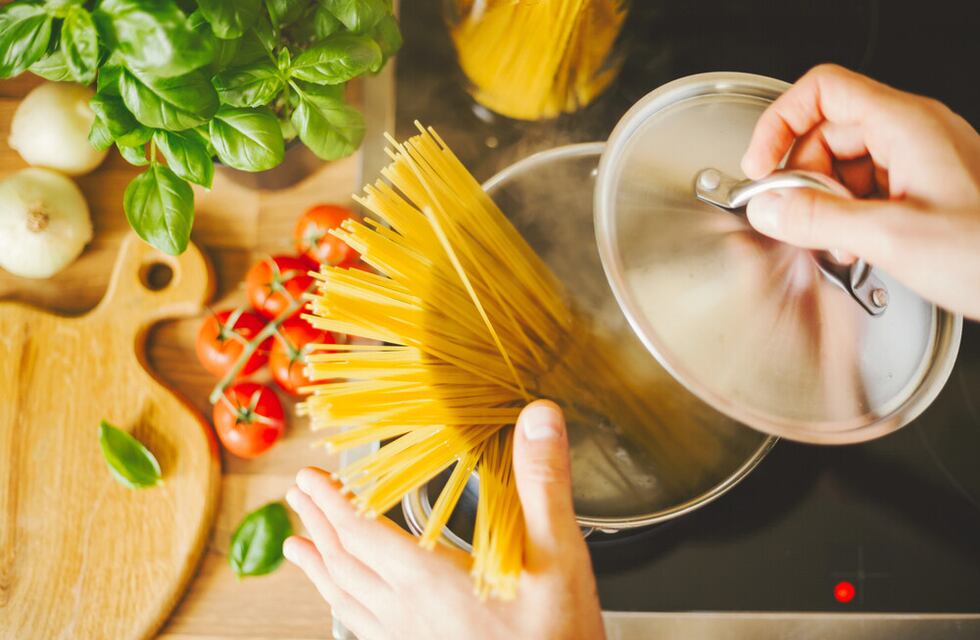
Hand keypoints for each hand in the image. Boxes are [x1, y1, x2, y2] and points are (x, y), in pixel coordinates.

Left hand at [282, 400, 604, 639]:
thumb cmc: (557, 636)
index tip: (308, 477)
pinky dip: (340, 604)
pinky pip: (361, 626)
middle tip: (297, 496)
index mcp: (429, 579)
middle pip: (344, 561)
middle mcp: (407, 611)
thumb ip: (543, 486)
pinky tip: (341, 604)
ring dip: (317, 565)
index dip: (331, 500)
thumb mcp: (559, 556)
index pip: (360, 531)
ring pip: (344, 597)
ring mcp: (408, 639)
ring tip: (295, 547)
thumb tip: (538, 419)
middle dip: (318, 523)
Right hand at [741, 64, 979, 320]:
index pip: (821, 90)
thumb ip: (818, 219)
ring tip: (836, 242)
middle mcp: (912, 134)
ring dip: (825, 205)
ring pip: (844, 165)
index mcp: (905, 125)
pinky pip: (867, 189)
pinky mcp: (924, 189)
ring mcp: (920, 160)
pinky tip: (857, 247)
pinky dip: (849, 217)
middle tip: (799, 220)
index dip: (780, 123)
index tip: (760, 167)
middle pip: (826, 133)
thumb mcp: (892, 238)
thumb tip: (767, 207)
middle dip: (803, 179)